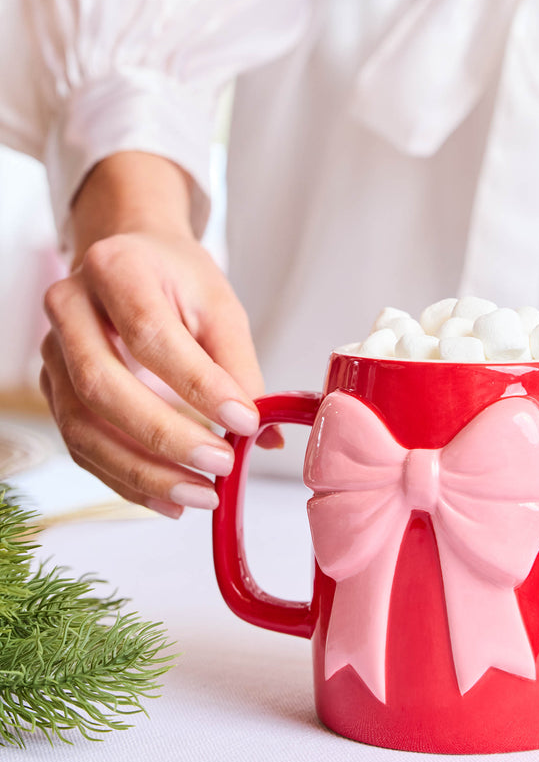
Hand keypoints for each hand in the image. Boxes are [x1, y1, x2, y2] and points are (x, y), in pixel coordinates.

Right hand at [40, 153, 271, 517]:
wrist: (130, 261)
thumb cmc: (176, 281)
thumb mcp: (220, 307)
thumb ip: (240, 367)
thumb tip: (263, 436)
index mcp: (116, 270)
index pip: (150, 335)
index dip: (199, 385)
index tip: (244, 422)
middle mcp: (70, 309)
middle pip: (103, 386)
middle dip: (165, 437)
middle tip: (220, 466)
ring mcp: (52, 353)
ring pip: (83, 426)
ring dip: (143, 472)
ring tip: (200, 495)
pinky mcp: (54, 390)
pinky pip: (81, 447)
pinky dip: (126, 480)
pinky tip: (169, 499)